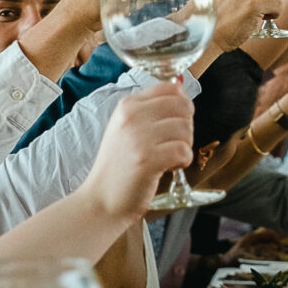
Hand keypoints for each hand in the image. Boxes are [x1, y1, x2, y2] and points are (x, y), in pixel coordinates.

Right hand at [88, 83, 194, 219]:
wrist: (102, 200)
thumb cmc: (119, 166)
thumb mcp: (126, 128)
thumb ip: (150, 110)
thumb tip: (181, 89)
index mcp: (127, 105)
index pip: (170, 88)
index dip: (182, 105)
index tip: (173, 122)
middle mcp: (132, 116)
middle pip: (183, 106)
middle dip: (186, 127)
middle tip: (172, 143)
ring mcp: (139, 137)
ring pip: (186, 129)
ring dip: (184, 146)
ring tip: (167, 158)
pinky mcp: (148, 159)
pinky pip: (184, 151)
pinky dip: (182, 162)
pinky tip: (168, 168)